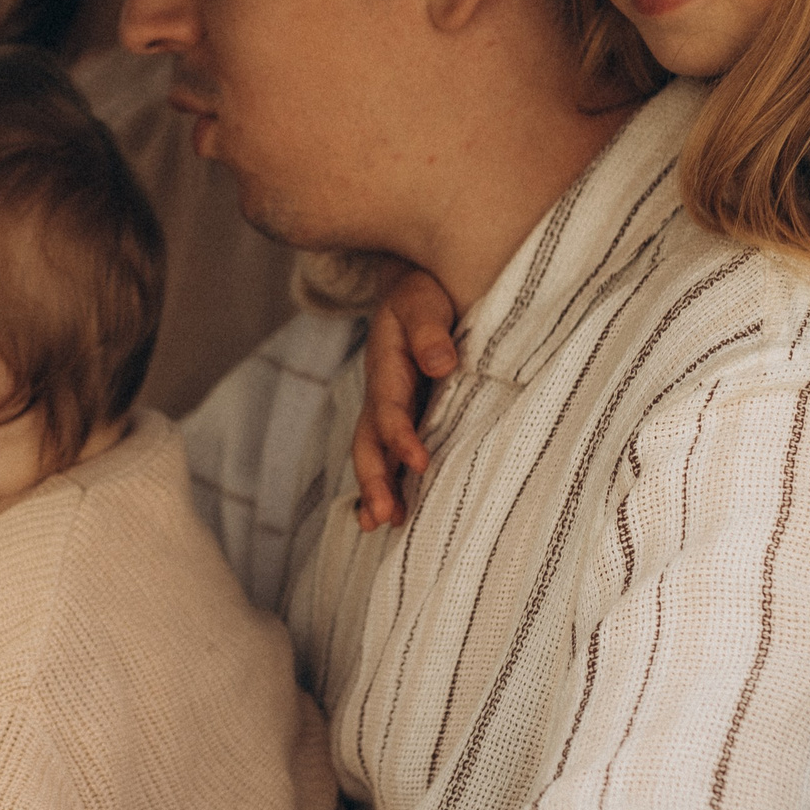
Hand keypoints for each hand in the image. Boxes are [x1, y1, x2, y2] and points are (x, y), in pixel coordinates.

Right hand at [351, 267, 457, 529]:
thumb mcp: (423, 299)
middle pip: (368, 441)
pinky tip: (383, 517)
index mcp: (386, 365)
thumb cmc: (424, 292)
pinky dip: (381, 485)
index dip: (402, 436)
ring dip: (374, 490)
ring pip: (372, 453)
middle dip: (375, 479)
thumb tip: (442, 363)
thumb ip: (430, 330)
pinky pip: (385, 454)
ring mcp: (385, 407)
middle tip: (387, 515)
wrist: (412, 285)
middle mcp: (380, 392)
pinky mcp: (398, 417)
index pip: (390, 407)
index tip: (421, 463)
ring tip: (380, 524)